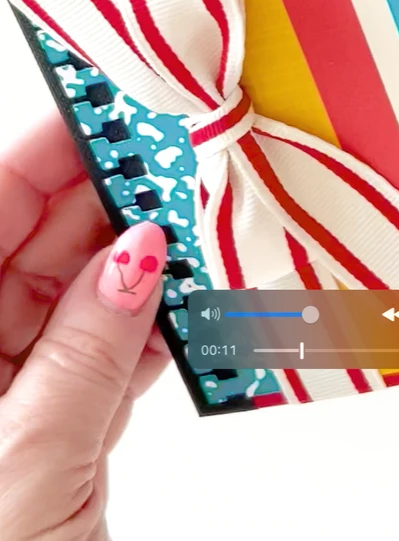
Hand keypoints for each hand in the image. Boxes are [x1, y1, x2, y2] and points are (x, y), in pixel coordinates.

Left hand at [0, 113, 167, 539]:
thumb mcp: (24, 465)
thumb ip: (85, 352)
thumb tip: (138, 254)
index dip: (46, 153)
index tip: (112, 107)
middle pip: (41, 243)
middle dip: (115, 197)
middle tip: (186, 156)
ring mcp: (12, 390)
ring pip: (86, 293)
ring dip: (150, 260)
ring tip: (207, 218)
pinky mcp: (58, 424)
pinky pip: (111, 349)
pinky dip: (158, 325)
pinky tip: (198, 303)